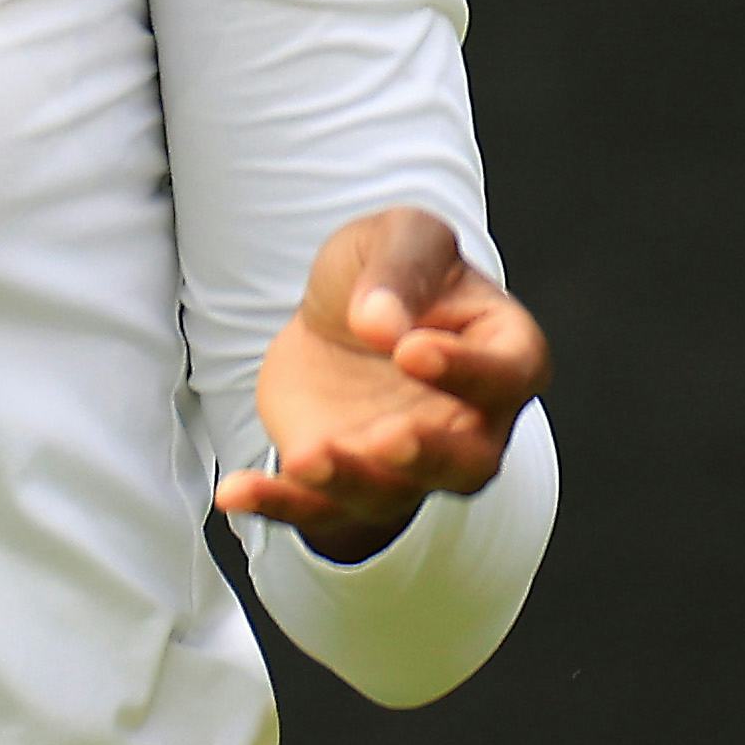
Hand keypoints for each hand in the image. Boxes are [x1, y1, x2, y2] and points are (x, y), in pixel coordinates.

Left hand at [211, 206, 549, 563]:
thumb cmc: (388, 272)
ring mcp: (407, 463)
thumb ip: (400, 268)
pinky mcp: (345, 481)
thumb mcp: (397, 236)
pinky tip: (235, 491)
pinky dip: (277, 505)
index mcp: (502, 352)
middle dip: (429, 459)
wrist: (336, 312)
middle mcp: (468, 423)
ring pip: (391, 494)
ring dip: (350, 483)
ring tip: (306, 458)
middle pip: (468, 463)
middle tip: (389, 437)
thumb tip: (382, 323)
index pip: (509, 373)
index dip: (470, 371)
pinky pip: (316, 508)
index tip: (412, 349)